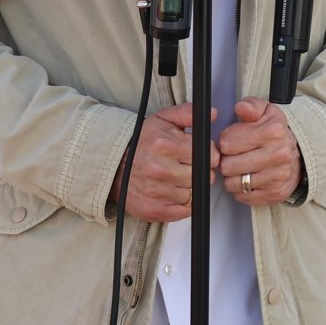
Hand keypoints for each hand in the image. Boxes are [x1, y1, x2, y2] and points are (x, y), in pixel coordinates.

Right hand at [122, 103, 205, 222]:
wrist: (113, 165)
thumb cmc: (141, 142)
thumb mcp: (163, 120)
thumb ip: (188, 113)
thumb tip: (212, 113)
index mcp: (164, 146)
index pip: (208, 156)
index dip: (209, 155)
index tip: (201, 155)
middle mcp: (160, 170)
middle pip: (203, 177)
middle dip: (201, 172)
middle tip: (188, 167)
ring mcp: (156, 192)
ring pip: (194, 194)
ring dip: (190, 187)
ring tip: (176, 178)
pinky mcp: (153, 210)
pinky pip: (185, 211)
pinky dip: (184, 204)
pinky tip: (173, 192)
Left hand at [219, 99, 301, 208]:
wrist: (298, 156)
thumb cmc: (275, 134)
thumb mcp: (265, 112)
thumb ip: (251, 106)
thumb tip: (241, 108)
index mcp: (273, 131)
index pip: (227, 142)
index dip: (225, 142)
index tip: (233, 141)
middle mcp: (278, 154)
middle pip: (228, 166)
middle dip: (227, 161)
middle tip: (236, 156)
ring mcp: (278, 176)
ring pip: (233, 183)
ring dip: (233, 177)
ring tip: (241, 168)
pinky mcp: (275, 193)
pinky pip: (243, 196)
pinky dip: (241, 190)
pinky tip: (249, 179)